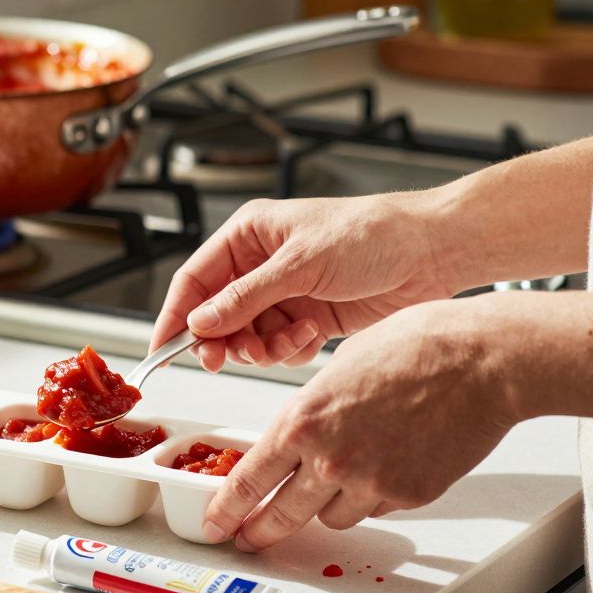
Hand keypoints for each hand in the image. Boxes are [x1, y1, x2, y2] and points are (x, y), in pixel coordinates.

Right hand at [151, 193, 459, 370]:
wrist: (432, 252)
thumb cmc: (373, 234)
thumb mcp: (301, 264)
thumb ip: (246, 297)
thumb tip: (200, 322)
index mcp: (248, 236)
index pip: (194, 280)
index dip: (175, 316)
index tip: (161, 351)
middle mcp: (260, 266)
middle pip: (216, 316)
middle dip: (225, 340)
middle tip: (230, 357)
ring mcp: (284, 294)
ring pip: (247, 337)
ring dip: (263, 347)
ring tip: (291, 339)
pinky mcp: (308, 318)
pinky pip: (279, 347)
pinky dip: (291, 349)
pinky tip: (314, 335)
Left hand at [201, 297, 522, 549]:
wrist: (482, 361)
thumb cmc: (417, 347)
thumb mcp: (336, 368)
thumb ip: (310, 411)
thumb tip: (296, 434)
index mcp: (303, 421)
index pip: (249, 480)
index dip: (226, 508)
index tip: (216, 522)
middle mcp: (330, 458)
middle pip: (280, 515)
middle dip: (260, 530)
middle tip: (249, 537)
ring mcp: (370, 483)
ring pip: (330, 517)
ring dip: (325, 505)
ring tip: (343, 475)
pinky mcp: (408, 496)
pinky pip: (375, 509)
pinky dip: (372, 496)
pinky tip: (387, 463)